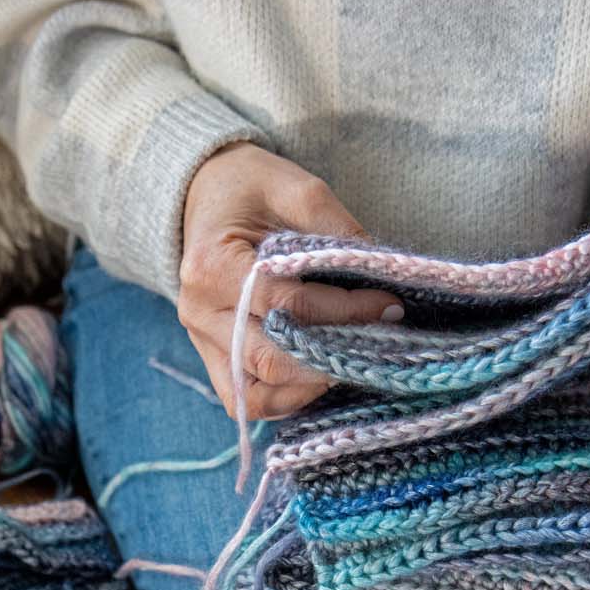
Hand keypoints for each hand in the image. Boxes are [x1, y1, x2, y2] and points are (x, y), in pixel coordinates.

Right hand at [178, 142, 401, 418]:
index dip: (345, 310)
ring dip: (309, 386)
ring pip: (256, 391)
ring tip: (351, 362)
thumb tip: (382, 274)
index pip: (287, 304)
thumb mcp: (296, 188)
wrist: (203, 196)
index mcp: (212, 265)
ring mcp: (202, 341)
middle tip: (379, 340)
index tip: (388, 304)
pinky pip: (246, 401)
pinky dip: (285, 399)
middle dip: (334, 354)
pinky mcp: (213, 358)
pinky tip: (320, 377)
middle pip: (271, 358)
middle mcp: (200, 312)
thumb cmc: (249, 189)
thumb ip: (337, 229)